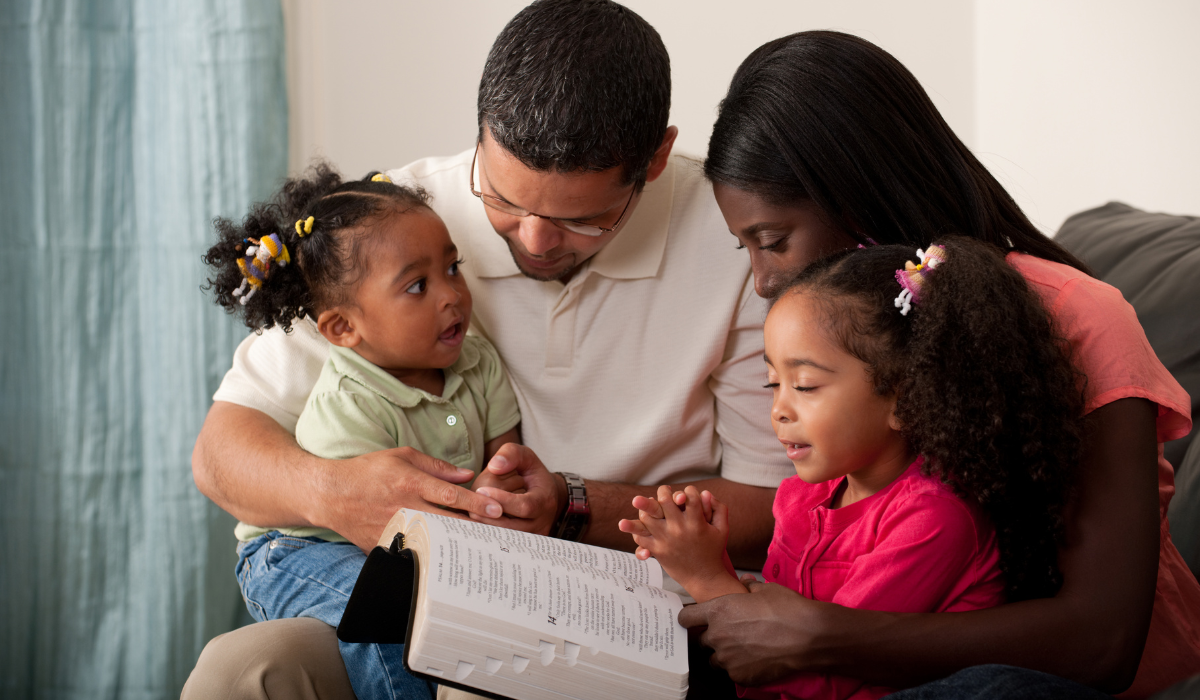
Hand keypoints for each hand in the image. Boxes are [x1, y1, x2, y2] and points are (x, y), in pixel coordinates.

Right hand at [328, 446, 503, 551]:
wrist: (331, 494)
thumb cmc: (368, 471)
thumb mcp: (403, 457)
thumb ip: (437, 467)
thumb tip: (467, 475)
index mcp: (410, 483)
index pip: (450, 495)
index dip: (476, 503)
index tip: (497, 509)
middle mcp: (404, 507)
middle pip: (448, 521)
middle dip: (475, 527)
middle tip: (499, 531)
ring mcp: (395, 529)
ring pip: (436, 540)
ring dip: (459, 542)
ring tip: (483, 545)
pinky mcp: (386, 545)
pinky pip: (415, 551)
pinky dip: (435, 553)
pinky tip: (452, 556)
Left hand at [469, 443, 560, 535]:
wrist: (544, 496)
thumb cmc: (531, 474)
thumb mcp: (525, 457)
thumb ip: (511, 455)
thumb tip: (495, 466)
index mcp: (545, 501)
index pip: (524, 506)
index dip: (502, 500)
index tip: (481, 490)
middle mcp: (541, 523)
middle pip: (512, 527)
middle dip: (487, 516)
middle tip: (468, 506)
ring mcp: (531, 537)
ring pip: (504, 538)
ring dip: (485, 528)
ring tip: (468, 515)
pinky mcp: (520, 547)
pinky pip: (501, 543)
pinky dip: (486, 536)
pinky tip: (472, 526)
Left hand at [618, 485, 744, 601]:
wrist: (705, 578)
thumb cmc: (713, 551)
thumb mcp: (722, 529)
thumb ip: (719, 508)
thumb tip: (705, 493)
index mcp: (696, 522)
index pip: (689, 496)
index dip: (688, 491)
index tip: (686, 494)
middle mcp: (679, 528)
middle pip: (665, 500)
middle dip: (663, 492)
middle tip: (664, 492)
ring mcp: (666, 539)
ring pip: (647, 516)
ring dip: (646, 508)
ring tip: (649, 505)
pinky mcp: (657, 550)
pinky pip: (640, 536)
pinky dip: (637, 530)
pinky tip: (641, 525)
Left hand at [679, 577, 832, 685]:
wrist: (807, 636)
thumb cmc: (786, 608)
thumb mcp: (766, 590)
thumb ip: (749, 587)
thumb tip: (745, 583)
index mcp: (718, 611)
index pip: (686, 618)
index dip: (690, 619)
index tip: (695, 620)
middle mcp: (717, 635)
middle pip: (702, 640)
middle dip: (713, 637)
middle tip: (731, 634)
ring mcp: (727, 658)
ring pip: (715, 659)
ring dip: (724, 654)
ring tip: (743, 649)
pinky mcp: (739, 676)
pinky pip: (732, 673)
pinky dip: (740, 668)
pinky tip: (755, 661)